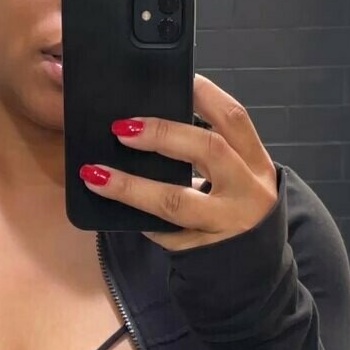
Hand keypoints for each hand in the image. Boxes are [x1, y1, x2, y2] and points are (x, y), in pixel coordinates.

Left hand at [78, 73, 279, 250]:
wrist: (255, 271)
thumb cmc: (238, 211)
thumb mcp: (237, 178)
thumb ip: (207, 153)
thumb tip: (145, 125)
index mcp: (254, 162)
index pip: (233, 117)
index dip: (204, 93)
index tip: (172, 78)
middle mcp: (247, 190)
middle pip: (208, 149)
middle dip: (163, 134)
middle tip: (121, 128)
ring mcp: (226, 224)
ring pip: (175, 201)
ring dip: (130, 186)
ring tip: (94, 174)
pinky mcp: (203, 253)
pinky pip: (164, 234)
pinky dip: (138, 220)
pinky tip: (113, 210)